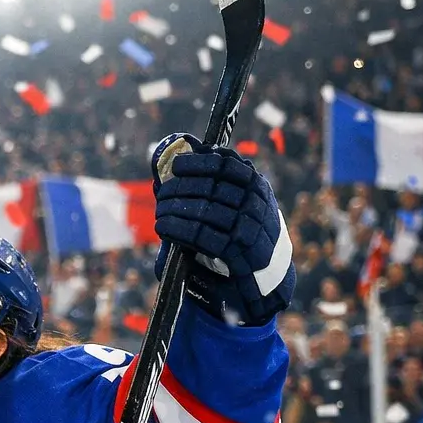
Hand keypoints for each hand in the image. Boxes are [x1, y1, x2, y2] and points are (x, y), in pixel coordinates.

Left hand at [151, 133, 294, 326]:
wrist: (264, 276)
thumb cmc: (239, 232)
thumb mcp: (234, 202)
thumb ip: (210, 179)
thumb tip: (180, 146)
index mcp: (256, 186)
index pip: (227, 165)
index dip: (198, 162)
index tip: (176, 165)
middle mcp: (256, 204)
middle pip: (211, 187)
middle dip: (180, 188)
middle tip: (161, 193)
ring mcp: (250, 229)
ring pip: (204, 211)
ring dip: (174, 209)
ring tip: (159, 211)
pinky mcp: (238, 253)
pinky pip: (202, 237)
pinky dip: (177, 230)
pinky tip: (162, 227)